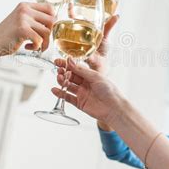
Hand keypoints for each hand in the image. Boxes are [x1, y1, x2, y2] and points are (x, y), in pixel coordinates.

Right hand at [0, 2, 54, 56]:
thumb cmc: (8, 35)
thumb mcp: (21, 20)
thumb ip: (34, 18)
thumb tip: (55, 21)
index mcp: (25, 5)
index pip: (50, 8)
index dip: (53, 19)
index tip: (47, 29)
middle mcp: (25, 9)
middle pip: (52, 19)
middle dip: (50, 33)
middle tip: (43, 41)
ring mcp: (23, 19)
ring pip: (47, 31)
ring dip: (45, 42)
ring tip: (37, 46)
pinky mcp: (22, 30)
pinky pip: (39, 40)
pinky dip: (37, 47)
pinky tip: (28, 48)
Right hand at [53, 14, 118, 130]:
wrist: (114, 108)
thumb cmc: (109, 90)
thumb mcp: (95, 76)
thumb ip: (81, 70)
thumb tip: (69, 60)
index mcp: (90, 75)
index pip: (76, 68)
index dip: (67, 65)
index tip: (58, 61)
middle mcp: (85, 84)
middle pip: (71, 77)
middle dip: (63, 73)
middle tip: (58, 70)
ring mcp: (82, 93)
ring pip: (68, 86)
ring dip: (62, 82)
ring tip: (58, 78)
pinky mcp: (80, 103)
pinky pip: (68, 98)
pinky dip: (61, 94)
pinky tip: (55, 90)